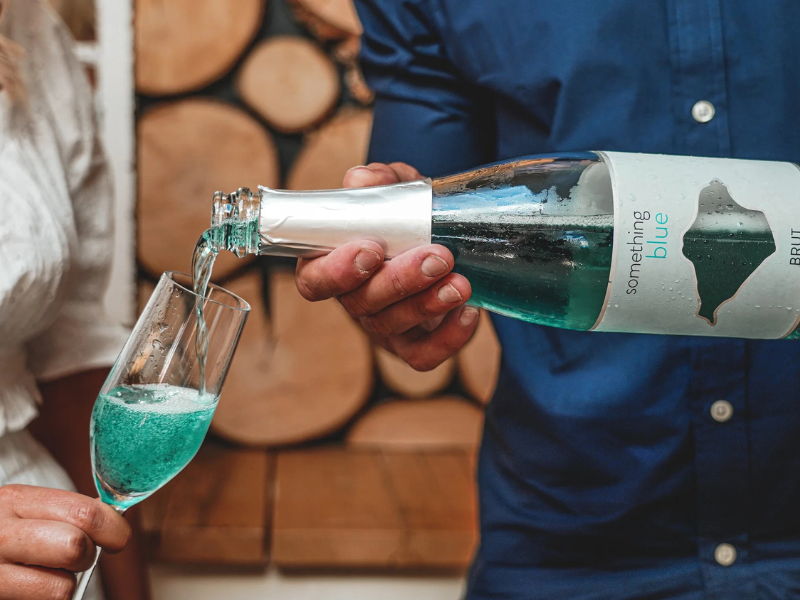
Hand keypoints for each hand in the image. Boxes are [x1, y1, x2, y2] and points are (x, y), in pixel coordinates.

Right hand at [0, 484, 130, 599]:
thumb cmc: (7, 535)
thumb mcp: (26, 511)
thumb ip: (67, 512)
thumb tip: (117, 523)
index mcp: (14, 500)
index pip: (84, 512)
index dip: (113, 528)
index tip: (117, 537)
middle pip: (75, 547)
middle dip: (87, 556)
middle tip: (76, 558)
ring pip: (61, 588)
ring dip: (63, 586)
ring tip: (44, 576)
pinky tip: (28, 590)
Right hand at [295, 162, 479, 370]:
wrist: (440, 241)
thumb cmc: (405, 218)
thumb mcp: (395, 191)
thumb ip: (380, 183)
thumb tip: (362, 179)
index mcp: (332, 264)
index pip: (315, 280)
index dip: (337, 271)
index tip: (370, 249)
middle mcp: (352, 299)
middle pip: (361, 303)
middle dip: (399, 282)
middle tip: (437, 258)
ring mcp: (381, 327)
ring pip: (393, 326)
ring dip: (427, 304)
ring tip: (460, 283)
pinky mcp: (413, 345)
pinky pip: (423, 356)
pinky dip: (448, 339)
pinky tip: (469, 312)